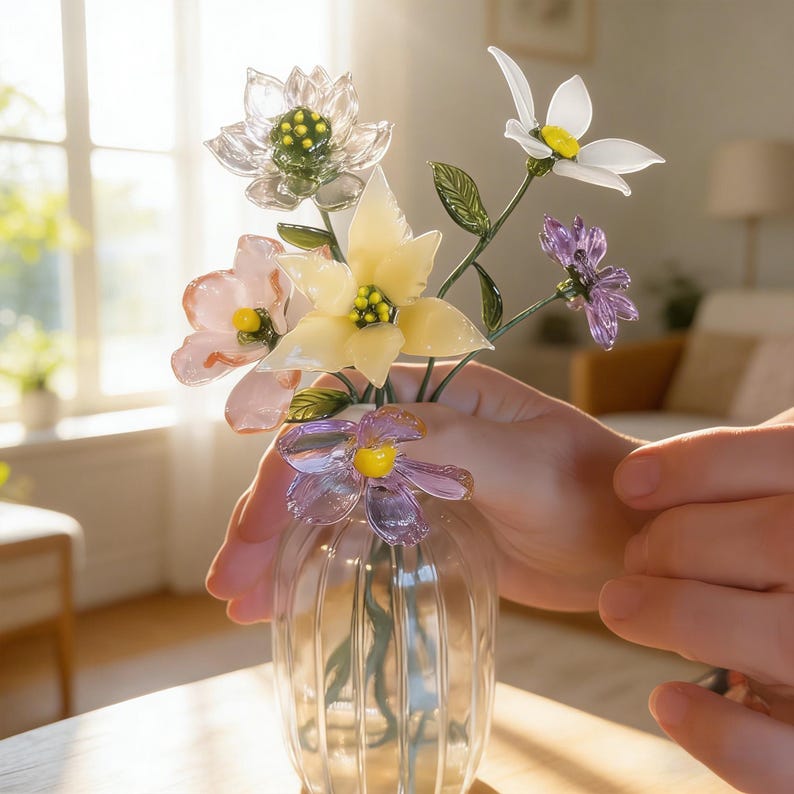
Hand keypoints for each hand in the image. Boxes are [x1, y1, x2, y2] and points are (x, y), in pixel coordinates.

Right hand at [206, 361, 642, 621]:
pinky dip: (313, 565)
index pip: (335, 416)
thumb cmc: (595, 492)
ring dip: (277, 545)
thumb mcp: (527, 464)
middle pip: (316, 460)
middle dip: (266, 515)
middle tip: (230, 582)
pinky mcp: (418, 523)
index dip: (288, 466)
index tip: (259, 528)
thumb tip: (360, 443)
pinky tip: (282, 601)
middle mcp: (413, 428)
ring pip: (324, 501)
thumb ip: (450, 442)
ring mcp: (412, 478)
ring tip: (241, 602)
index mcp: (434, 393)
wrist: (633, 543)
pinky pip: (351, 536)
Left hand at [600, 409, 793, 793]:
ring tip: (619, 606)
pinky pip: (789, 759)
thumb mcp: (777, 507)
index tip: (627, 481)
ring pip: (782, 638)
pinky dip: (724, 735)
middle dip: (680, 541)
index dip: (701, 464)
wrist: (790, 631)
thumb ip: (752, 478)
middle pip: (779, 538)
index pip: (788, 460)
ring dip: (681, 616)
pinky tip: (667, 701)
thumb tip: (663, 464)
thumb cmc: (780, 566)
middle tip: (634, 553)